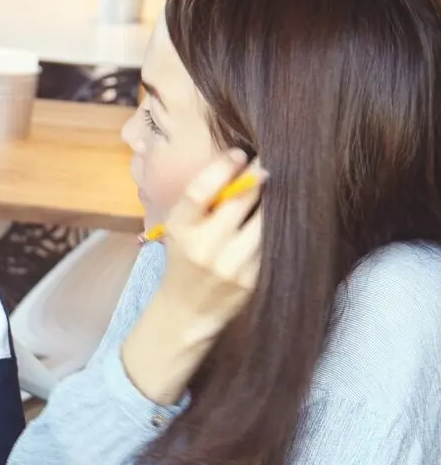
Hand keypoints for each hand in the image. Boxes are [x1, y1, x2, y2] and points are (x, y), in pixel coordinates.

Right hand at [122, 151, 263, 403]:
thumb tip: (242, 160)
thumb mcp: (179, 230)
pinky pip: (273, 242)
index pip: (200, 191)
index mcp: (179, 230)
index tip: (240, 153)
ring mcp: (231, 265)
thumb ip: (202, 202)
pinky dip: (280, 224)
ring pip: (265, 219)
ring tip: (284, 184)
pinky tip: (285, 214)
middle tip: (273, 159)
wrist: (187, 311)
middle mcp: (204, 248)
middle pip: (240, 200)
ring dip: (276, 198)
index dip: (222, 167)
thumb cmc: (184, 260)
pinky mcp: (254, 279)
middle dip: (259, 175)